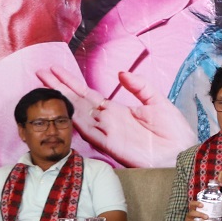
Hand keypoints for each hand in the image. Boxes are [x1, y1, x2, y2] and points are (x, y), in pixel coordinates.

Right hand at [39, 66, 195, 167]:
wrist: (181, 151)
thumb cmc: (173, 130)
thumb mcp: (157, 101)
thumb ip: (139, 86)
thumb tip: (121, 73)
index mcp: (117, 109)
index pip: (88, 93)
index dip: (71, 81)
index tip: (54, 69)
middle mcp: (107, 120)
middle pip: (77, 100)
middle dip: (59, 86)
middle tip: (40, 72)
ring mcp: (107, 131)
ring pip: (78, 113)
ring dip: (62, 99)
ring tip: (45, 85)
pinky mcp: (110, 144)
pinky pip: (88, 130)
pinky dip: (75, 119)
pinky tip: (63, 108)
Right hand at [184, 200, 210, 220]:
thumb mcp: (200, 216)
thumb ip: (206, 214)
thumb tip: (218, 212)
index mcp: (192, 211)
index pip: (192, 204)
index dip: (196, 203)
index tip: (202, 205)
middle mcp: (189, 216)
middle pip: (192, 213)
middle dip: (200, 214)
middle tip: (207, 217)